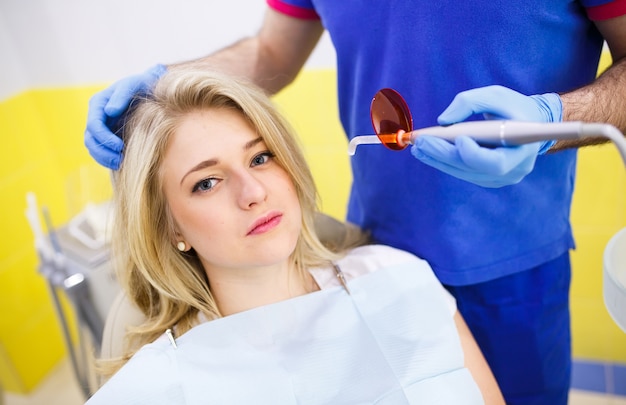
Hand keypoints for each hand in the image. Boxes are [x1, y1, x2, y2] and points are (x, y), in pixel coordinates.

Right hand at [84, 64, 166, 169]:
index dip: (104, 138)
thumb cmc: (143, 85)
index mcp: (98, 104)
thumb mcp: (133, 84)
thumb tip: (109, 111)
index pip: (94, 125)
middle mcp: (98, 117)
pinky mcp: (111, 137)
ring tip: (121, 164)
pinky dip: (110, 159)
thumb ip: (121, 95)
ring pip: (95, 148)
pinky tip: (123, 163)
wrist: (153, 90)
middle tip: (120, 160)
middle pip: (90, 140)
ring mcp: (103, 128)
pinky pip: (104, 152)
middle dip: (103, 152)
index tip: (119, 146)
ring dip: (105, 159)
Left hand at [411, 85, 560, 187]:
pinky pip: (463, 172)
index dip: (473, 154)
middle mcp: (514, 169)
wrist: (529, 122)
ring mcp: (501, 178)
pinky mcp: (488, 178)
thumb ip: (470, 102)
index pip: (496, 163)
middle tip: (421, 142)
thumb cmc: (514, 107)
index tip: (458, 138)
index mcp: (523, 149)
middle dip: (443, 155)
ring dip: (438, 160)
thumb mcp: (496, 95)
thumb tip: (443, 121)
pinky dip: (444, 162)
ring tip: (418, 147)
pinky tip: (428, 152)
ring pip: (464, 173)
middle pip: (472, 169)